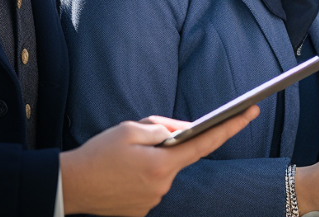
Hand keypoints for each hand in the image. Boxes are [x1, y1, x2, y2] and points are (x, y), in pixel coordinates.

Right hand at [60, 106, 258, 215]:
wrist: (68, 186)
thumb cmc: (97, 154)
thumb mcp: (130, 129)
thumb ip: (163, 128)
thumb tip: (185, 131)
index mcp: (162, 164)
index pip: (205, 143)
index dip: (231, 127)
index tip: (251, 112)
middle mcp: (162, 187)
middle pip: (178, 157)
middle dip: (167, 145)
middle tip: (136, 142)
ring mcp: (152, 202)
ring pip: (163, 172)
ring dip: (151, 162)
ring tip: (121, 160)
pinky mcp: (141, 212)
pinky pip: (150, 187)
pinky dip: (141, 177)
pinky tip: (121, 176)